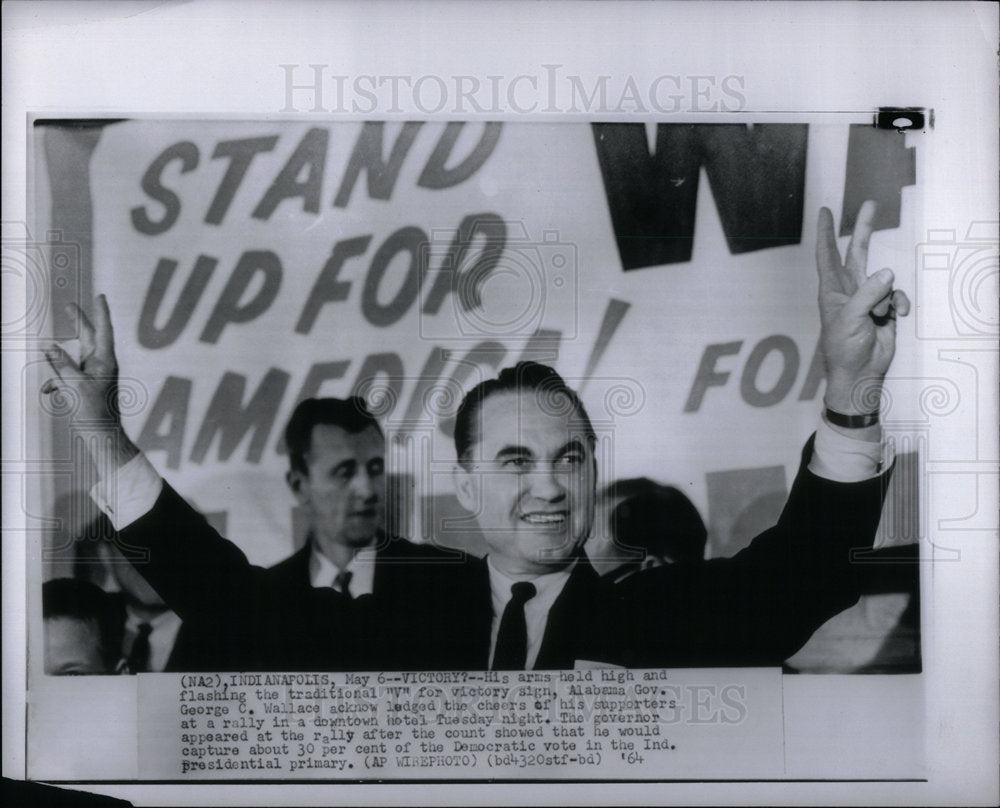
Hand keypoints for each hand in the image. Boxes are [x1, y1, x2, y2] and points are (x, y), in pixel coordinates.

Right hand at [42, 294, 138, 473]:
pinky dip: (57, 382)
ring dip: (58, 362)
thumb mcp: (74, 384)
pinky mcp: (85, 386)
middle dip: (78, 322)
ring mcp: (93, 375)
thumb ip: (61, 364)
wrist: (101, 435)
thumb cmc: (93, 412)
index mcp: (104, 361)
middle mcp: (101, 364)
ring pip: (72, 358)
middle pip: (87, 338)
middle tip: (69, 305)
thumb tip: (49, 347)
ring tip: (49, 359)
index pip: (103, 330)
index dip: (100, 312)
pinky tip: (48, 392)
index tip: (100, 296)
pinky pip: (67, 377)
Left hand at [816, 201, 910, 414]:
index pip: (827, 254)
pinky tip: (894, 317)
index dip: (826, 232)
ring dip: (886, 297)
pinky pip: (897, 296)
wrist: (860, 373)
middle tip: (870, 203)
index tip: (824, 211)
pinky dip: (898, 304)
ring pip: (884, 279)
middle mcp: (849, 289)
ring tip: (878, 316)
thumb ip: (868, 294)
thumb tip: (887, 273)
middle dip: (864, 229)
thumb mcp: (852, 319)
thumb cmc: (845, 348)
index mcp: (832, 290)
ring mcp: (868, 298)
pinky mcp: (884, 308)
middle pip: (857, 252)